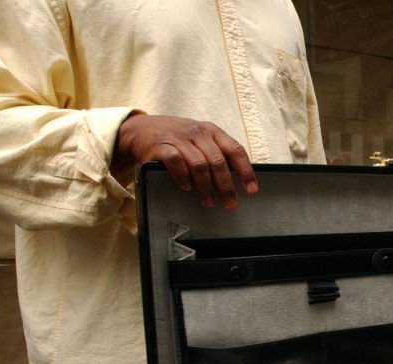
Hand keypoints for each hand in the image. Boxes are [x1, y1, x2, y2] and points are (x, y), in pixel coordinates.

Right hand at [114, 113, 257, 208]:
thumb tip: (236, 179)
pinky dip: (183, 177)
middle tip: (230, 203)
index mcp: (212, 131)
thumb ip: (216, 153)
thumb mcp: (199, 139)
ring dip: (205, 187)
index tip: (251, 190)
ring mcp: (179, 139)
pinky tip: (187, 188)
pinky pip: (176, 163)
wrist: (140, 129)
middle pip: (218, 162)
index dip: (245, 171)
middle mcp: (198, 133)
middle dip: (226, 186)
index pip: (235, 150)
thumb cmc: (176, 138)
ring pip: (199, 165)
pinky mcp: (161, 146)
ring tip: (208, 201)